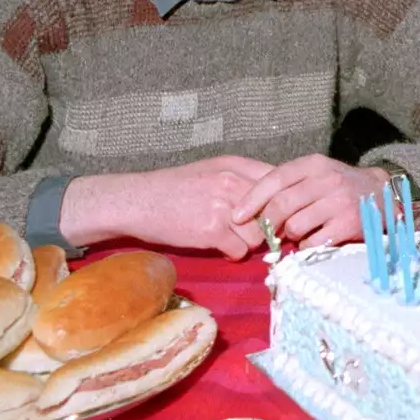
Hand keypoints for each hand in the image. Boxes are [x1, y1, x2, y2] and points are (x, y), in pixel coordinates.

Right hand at [61, 156, 274, 260]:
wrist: (137, 201)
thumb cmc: (176, 187)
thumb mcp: (213, 170)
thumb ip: (244, 178)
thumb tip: (278, 196)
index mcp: (236, 165)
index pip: (280, 183)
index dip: (282, 202)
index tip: (277, 214)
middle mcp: (233, 182)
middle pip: (273, 212)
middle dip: (268, 226)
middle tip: (257, 233)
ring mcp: (223, 207)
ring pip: (259, 235)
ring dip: (249, 242)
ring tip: (233, 239)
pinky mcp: (211, 231)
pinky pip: (240, 250)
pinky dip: (233, 254)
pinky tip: (222, 248)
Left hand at [231, 155, 390, 249]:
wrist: (383, 195)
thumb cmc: (341, 186)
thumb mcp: (317, 174)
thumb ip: (288, 184)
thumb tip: (251, 208)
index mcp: (314, 165)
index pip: (274, 179)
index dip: (252, 200)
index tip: (236, 216)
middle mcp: (326, 180)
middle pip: (281, 205)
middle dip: (266, 223)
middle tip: (263, 234)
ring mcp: (339, 202)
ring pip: (294, 226)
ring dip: (289, 235)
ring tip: (297, 233)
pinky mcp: (348, 224)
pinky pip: (312, 242)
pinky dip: (306, 246)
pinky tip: (313, 240)